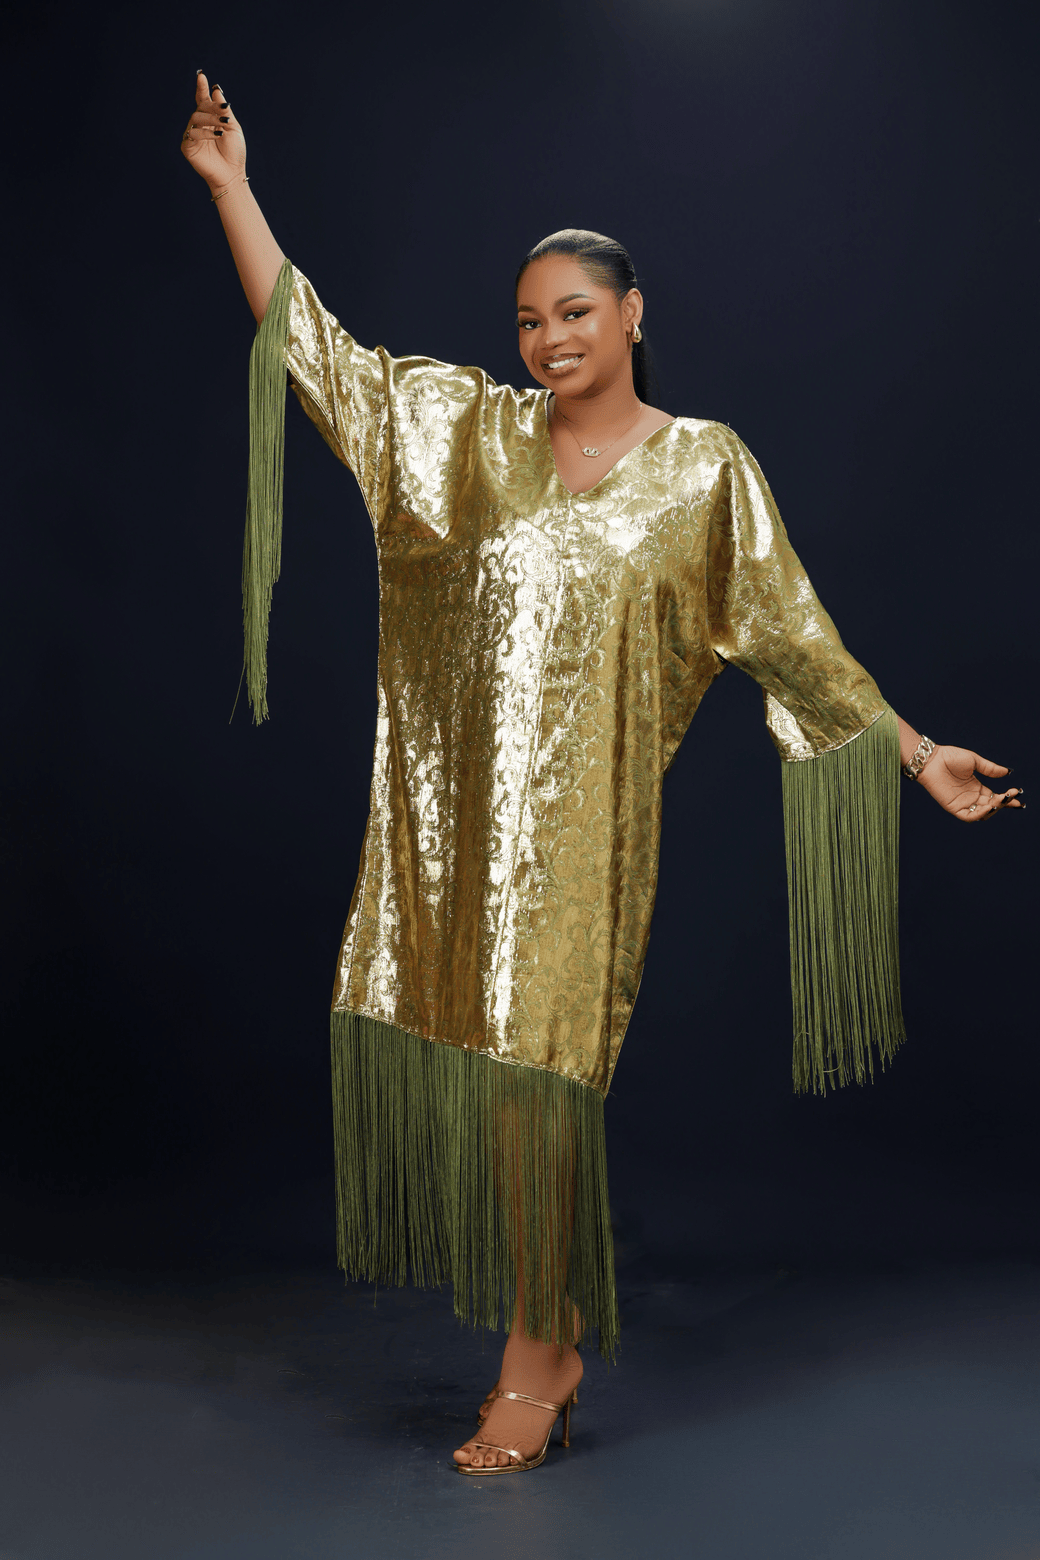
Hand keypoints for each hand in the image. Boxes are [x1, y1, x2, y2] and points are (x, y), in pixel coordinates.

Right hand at [180, 71, 245, 190]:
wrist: (232, 174)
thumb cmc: (234, 153)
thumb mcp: (233, 127)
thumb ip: (224, 110)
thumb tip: (216, 90)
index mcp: (209, 119)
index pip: (203, 99)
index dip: (201, 88)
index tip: (202, 76)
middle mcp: (199, 125)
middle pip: (200, 107)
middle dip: (212, 107)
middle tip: (224, 111)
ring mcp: (192, 135)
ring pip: (196, 118)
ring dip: (210, 119)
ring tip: (223, 126)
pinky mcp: (187, 146)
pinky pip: (193, 133)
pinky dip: (205, 133)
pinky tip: (217, 136)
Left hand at [916, 745, 1023, 821]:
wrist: (932, 759)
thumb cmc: (950, 757)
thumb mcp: (974, 761)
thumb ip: (990, 769)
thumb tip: (1007, 772)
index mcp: (976, 787)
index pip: (995, 797)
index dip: (1006, 798)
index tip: (1017, 793)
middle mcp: (971, 797)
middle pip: (991, 806)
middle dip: (1003, 803)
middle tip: (1011, 797)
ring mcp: (962, 803)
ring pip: (982, 813)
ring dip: (993, 809)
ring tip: (999, 801)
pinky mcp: (953, 807)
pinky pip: (968, 817)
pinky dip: (979, 815)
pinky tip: (988, 807)